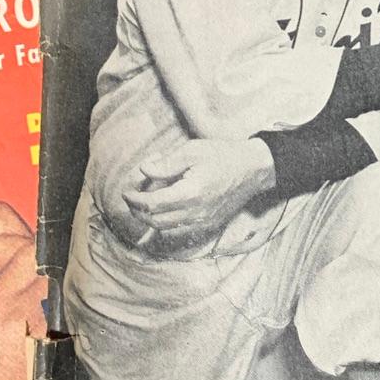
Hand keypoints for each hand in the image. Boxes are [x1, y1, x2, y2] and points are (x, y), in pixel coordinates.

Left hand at [123, 138, 272, 245]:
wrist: (254, 169)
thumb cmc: (223, 156)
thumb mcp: (193, 151)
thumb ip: (166, 163)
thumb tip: (144, 170)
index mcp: (190, 193)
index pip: (152, 205)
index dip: (135, 200)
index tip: (126, 192)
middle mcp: (195, 213)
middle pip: (156, 221)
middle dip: (139, 212)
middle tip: (132, 199)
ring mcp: (203, 221)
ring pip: (167, 228)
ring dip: (151, 218)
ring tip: (146, 204)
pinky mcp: (209, 223)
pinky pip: (181, 228)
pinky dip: (167, 221)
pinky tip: (166, 208)